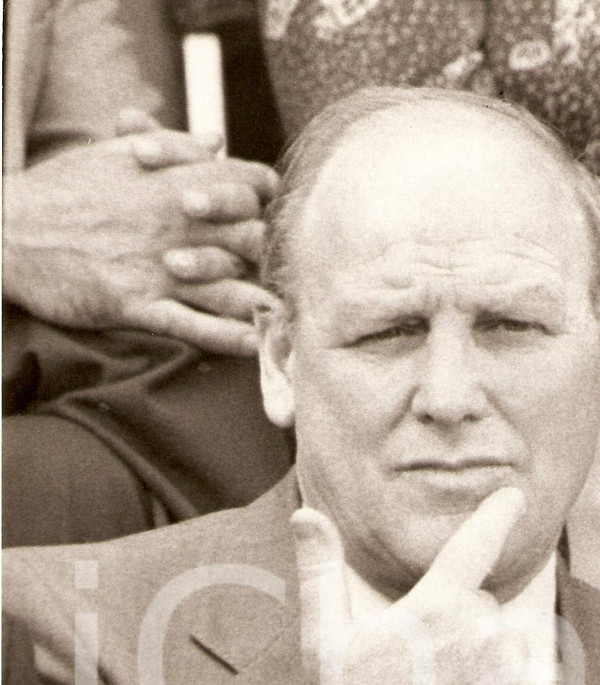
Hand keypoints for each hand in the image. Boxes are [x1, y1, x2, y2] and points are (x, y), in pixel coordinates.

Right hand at [3, 134, 277, 355]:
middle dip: (270, 257)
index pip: (243, 184)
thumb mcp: (113, 157)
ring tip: (289, 320)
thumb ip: (171, 148)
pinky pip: (190, 324)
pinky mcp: (133, 303)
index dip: (266, 200)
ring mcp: (153, 265)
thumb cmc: (61, 194)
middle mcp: (169, 222)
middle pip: (247, 238)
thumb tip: (216, 141)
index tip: (274, 215)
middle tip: (287, 276)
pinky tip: (253, 346)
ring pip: (226, 285)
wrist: (6, 233)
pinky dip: (225, 337)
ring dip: (261, 304)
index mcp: (168, 181)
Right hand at [294, 489, 536, 684]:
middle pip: (480, 606)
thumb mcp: (327, 642)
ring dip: (480, 659)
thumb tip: (306, 514)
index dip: (498, 514)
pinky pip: (518, 681)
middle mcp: (481, 635)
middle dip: (454, 625)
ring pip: (502, 644)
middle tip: (414, 672)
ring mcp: (507, 675)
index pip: (477, 544)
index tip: (514, 496)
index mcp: (436, 609)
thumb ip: (322, 572)